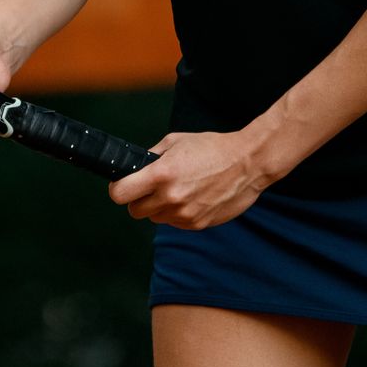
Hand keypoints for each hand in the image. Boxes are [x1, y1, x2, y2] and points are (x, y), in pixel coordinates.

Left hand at [107, 131, 276, 229]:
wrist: (248, 163)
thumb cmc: (212, 148)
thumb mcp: (176, 142)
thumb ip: (151, 157)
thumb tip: (133, 168)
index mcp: (161, 174)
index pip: (121, 194)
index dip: (118, 189)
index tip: (123, 185)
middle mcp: (171, 197)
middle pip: (135, 211)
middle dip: (139, 199)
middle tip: (151, 188)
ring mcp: (184, 214)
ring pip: (155, 218)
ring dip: (159, 207)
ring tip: (178, 189)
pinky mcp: (197, 224)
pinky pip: (175, 223)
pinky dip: (177, 213)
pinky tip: (193, 197)